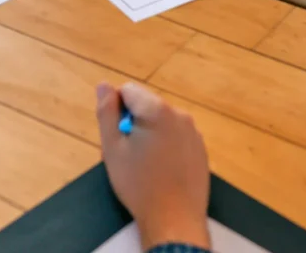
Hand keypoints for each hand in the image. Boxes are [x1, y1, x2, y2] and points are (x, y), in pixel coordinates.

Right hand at [96, 82, 210, 250]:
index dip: (117, 110)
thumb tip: (104, 84)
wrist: (175, 222)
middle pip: (146, 105)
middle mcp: (179, 114)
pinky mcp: (201, 149)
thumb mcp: (112, 148)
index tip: (118, 136)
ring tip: (145, 164)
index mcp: (157, 110)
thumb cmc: (138, 185)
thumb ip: (106, 112)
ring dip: (150, 133)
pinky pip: (177, 135)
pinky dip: (167, 144)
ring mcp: (193, 132)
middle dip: (134, 122)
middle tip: (128, 153)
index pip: (128, 90)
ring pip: (162, 120)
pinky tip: (163, 170)